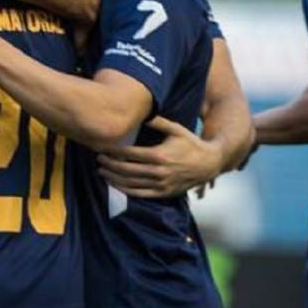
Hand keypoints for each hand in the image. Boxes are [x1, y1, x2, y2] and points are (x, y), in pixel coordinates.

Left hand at [97, 116, 230, 197]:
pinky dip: (125, 191)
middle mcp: (159, 171)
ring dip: (114, 178)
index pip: (130, 154)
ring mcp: (161, 184)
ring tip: (102, 172)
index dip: (114, 151)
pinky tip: (116, 185)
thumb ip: (157, 122)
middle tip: (98, 159)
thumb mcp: (176, 129)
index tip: (103, 147)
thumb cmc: (191, 144)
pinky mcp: (164, 193)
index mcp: (160, 155)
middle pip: (127, 170)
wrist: (210, 164)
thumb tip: (140, 114)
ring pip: (131, 184)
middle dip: (110, 165)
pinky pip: (140, 194)